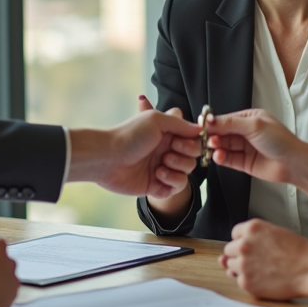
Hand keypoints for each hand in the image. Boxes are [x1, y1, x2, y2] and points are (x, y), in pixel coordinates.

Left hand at [138, 94, 195, 218]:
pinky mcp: (158, 185)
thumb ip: (180, 124)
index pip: (193, 137)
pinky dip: (172, 181)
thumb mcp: (156, 120)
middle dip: (185, 154)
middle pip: (193, 155)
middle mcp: (166, 149)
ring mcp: (162, 167)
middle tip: (168, 152)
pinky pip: (178, 186)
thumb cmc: (129, 136)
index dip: (193, 141)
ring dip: (178, 167)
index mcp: (167, 133)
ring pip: (188, 171)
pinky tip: (158, 176)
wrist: (107, 158)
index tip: (180, 140)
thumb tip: (200, 129)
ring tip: (160, 164)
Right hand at [203, 109, 306, 184]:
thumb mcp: (254, 125)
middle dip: (212, 136)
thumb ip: (230, 123)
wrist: (293, 163)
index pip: (225, 119)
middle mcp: (245, 132)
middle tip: (204, 139)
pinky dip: (220, 158)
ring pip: (223, 146)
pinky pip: (227, 159)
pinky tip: (218, 156)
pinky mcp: (244, 163)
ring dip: (215, 147)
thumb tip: (211, 120)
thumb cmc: (280, 140)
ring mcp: (244, 148)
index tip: (201, 126)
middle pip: (222, 133)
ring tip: (212, 148)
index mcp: (249, 118)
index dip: (213, 123)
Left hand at [221, 220, 307, 306]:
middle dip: (241, 255)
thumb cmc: (298, 251)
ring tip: (264, 269)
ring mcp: (243, 264)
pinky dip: (249, 281)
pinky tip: (264, 278)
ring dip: (243, 268)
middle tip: (261, 261)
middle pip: (229, 250)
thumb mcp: (273, 233)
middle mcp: (243, 245)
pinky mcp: (246, 282)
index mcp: (251, 228)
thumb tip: (222, 257)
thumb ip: (250, 239)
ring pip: (231, 266)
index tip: (257, 248)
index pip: (235, 234)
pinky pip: (238, 280)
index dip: (247, 242)